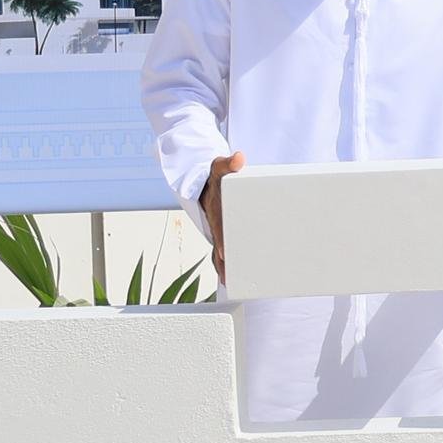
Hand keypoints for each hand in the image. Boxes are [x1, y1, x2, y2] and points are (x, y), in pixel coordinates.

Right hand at [198, 151, 243, 284]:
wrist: (203, 183)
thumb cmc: (214, 178)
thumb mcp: (219, 167)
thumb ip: (229, 163)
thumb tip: (238, 158)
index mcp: (215, 213)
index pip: (219, 228)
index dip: (221, 240)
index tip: (222, 252)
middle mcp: (216, 225)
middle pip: (218, 247)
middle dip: (222, 263)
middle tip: (229, 280)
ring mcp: (219, 232)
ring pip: (220, 254)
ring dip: (225, 268)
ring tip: (233, 284)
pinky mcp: (225, 235)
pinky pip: (226, 251)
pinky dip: (228, 264)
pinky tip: (235, 276)